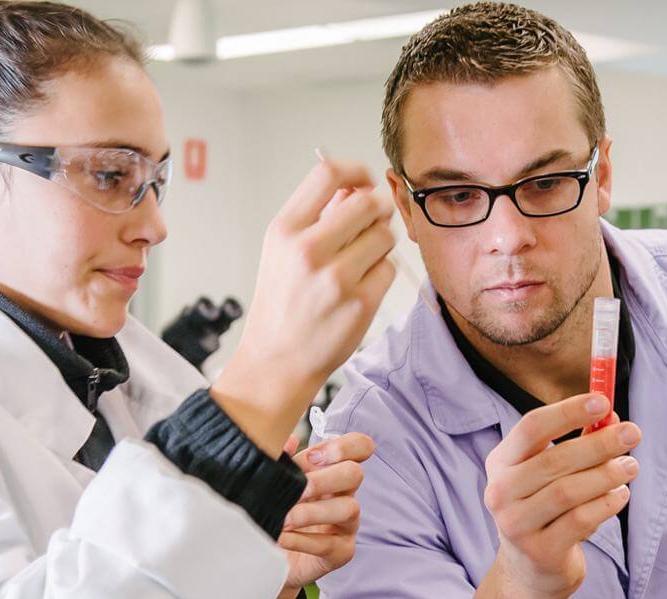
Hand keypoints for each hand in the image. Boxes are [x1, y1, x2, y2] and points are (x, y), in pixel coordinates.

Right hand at [212, 159, 396, 456]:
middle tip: (371, 223)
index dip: (355, 170)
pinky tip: (361, 286)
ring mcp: (335, 278)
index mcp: (285, 230)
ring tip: (360, 260)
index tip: (363, 180)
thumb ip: (318, 215)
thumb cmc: (281, 302)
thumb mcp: (282, 251)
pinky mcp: (360, 303)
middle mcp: (308, 250)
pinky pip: (390, 268)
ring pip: (384, 235)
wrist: (276, 360)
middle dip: (376, 209)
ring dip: (380, 243)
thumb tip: (355, 185)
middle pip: (367, 202)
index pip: (328, 173)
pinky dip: (381, 274)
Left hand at [279, 433, 374, 596]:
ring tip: (284, 519)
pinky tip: (281, 537)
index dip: (344, 446)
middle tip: (296, 491)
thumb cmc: (278, 512)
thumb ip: (282, 460)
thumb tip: (288, 441)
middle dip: (324, 479)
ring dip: (312, 512)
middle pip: (355, 474)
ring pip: (348, 509)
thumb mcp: (276, 483)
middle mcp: (345, 494)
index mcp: (333, 471)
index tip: (313, 458)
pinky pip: (329, 544)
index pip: (359, 447)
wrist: (269, 556)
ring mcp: (347, 524)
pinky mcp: (342, 551)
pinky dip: (302, 540)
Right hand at [476, 394, 640, 598]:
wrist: (530, 567)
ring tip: (631, 466)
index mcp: (502, 462)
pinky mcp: (540, 550)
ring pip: (568, 491)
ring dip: (606, 474)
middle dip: (599, 443)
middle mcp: (500, 491)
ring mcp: (516, 524)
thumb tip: (612, 417)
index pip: (531, 427)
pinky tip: (620, 495)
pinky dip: (606, 503)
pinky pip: (580, 520)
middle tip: (632, 434)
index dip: (568, 411)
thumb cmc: (546, 508)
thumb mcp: (554, 472)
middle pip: (554, 459)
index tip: (603, 400)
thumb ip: (581, 443)